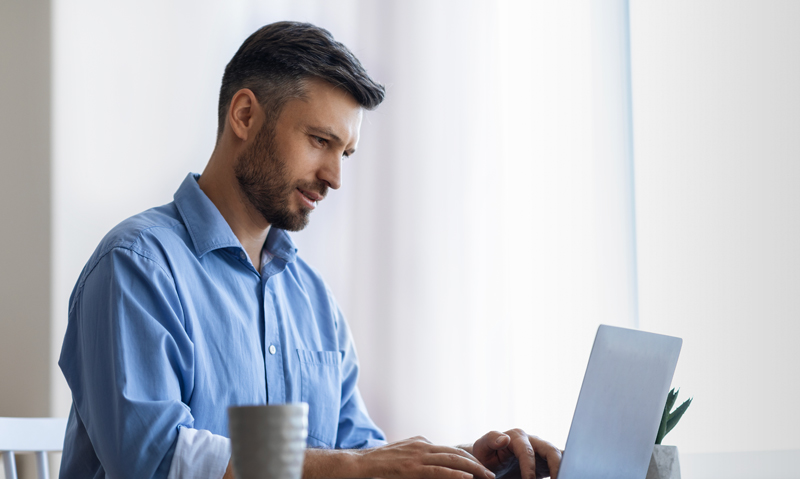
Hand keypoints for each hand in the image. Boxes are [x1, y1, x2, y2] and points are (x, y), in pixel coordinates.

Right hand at [360, 436, 495, 478]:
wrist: (361, 463)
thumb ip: (419, 452)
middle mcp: (423, 446)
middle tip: (491, 474)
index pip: (451, 449)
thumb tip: (434, 455)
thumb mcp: (404, 452)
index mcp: (422, 442)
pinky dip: (455, 474)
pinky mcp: (412, 468)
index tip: (482, 467)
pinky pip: (438, 471)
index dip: (469, 458)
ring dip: (473, 469)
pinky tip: (467, 478)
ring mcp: (418, 456)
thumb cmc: (381, 461)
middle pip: (456, 453)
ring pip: (452, 460)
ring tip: (487, 477)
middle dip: (477, 464)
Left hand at [470, 429, 561, 478]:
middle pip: (550, 450)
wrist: (491, 460)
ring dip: (562, 468)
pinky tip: (566, 475)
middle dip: (555, 466)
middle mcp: (532, 440)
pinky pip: (560, 461)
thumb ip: (491, 440)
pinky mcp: (547, 459)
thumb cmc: (485, 454)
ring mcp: (541, 449)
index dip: (529, 467)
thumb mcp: (483, 447)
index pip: (527, 452)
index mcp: (516, 436)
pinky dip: (565, 468)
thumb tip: (504, 439)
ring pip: (558, 455)